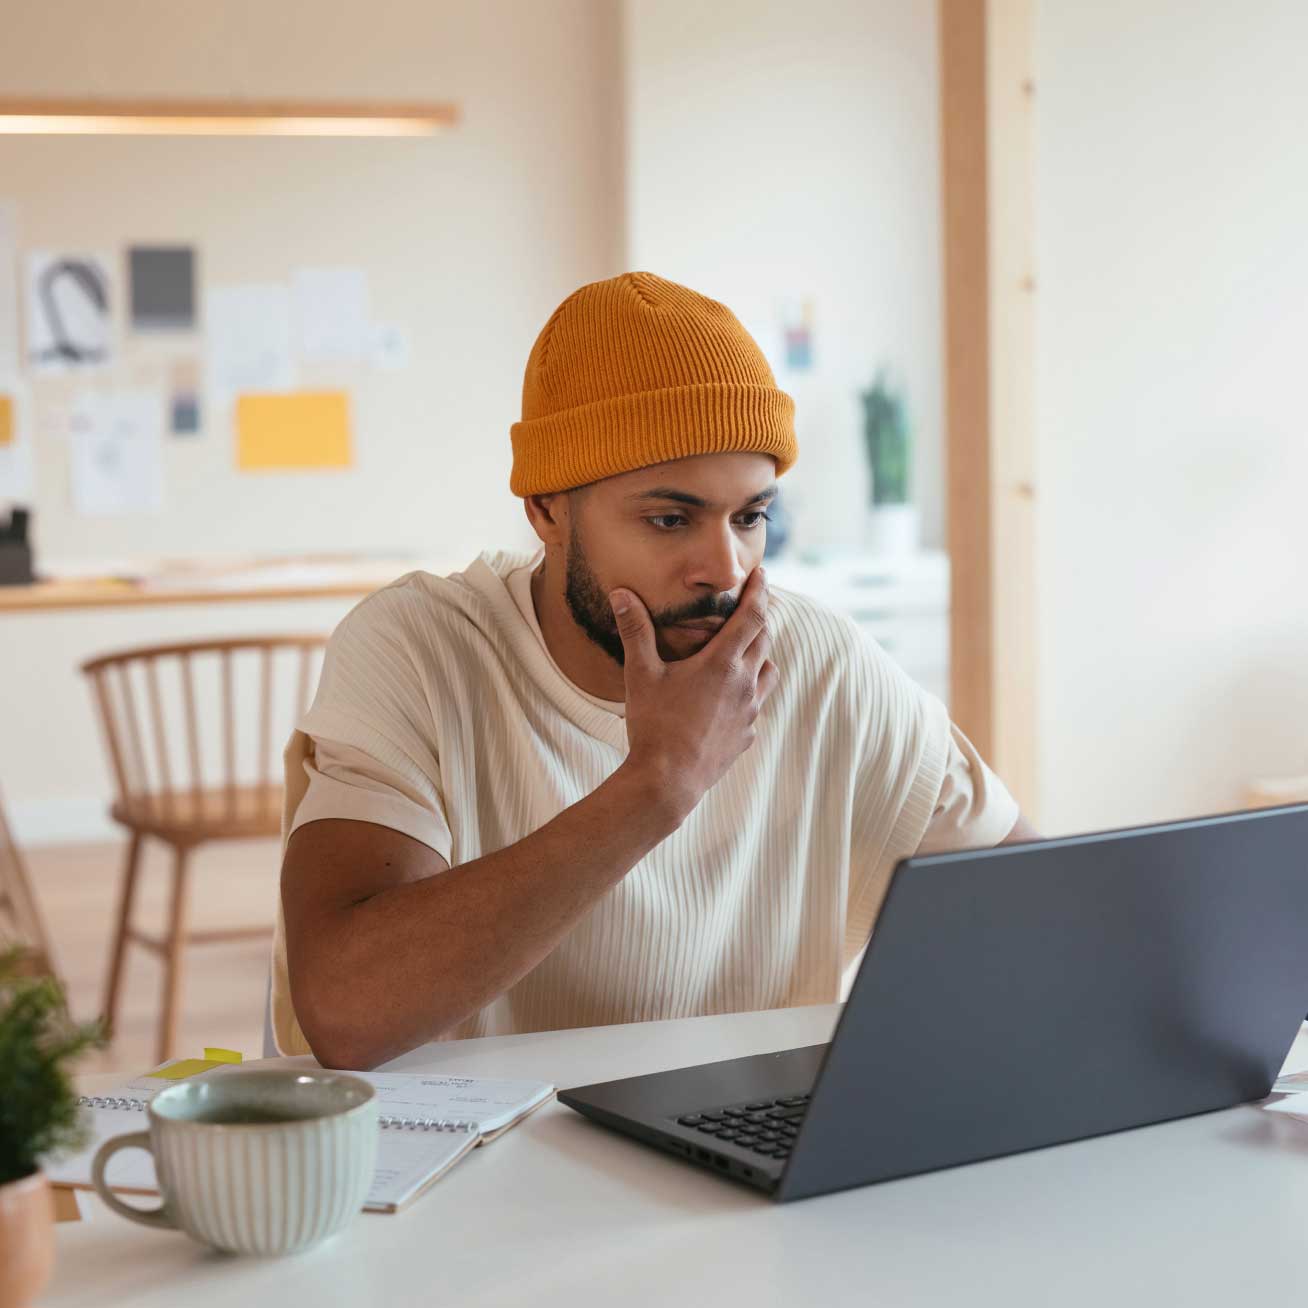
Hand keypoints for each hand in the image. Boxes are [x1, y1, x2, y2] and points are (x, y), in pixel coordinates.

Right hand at [609, 565, 777, 822]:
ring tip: (746, 650)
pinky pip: (757, 705)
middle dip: (760, 619)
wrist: (668, 782)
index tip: (761, 574)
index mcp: (723, 663)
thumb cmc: (654, 725)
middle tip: (751, 606)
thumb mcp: (641, 674)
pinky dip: (750, 692)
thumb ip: (635, 630)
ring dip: (760, 655)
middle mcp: (745, 684)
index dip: (759, 591)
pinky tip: (732, 697)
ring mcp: (750, 712)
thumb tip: (622, 593)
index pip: (753, 615)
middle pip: (765, 639)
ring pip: (769, 671)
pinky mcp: (746, 735)